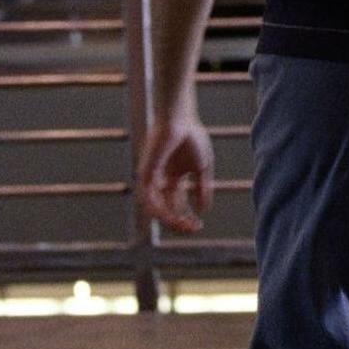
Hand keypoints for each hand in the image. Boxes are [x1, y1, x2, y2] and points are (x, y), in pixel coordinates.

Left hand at [137, 109, 214, 233]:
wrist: (181, 119)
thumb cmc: (191, 137)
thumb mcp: (202, 168)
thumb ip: (202, 188)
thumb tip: (203, 210)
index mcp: (173, 177)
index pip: (177, 204)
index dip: (187, 217)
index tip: (199, 226)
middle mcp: (160, 180)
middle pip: (166, 209)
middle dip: (179, 221)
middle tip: (192, 229)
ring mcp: (152, 178)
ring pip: (156, 208)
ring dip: (169, 220)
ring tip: (184, 225)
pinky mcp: (145, 174)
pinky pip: (149, 199)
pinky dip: (159, 210)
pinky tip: (173, 216)